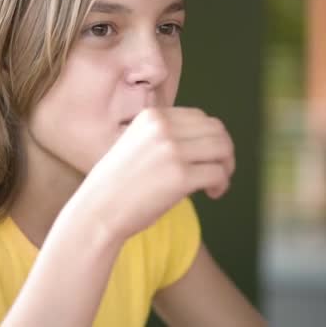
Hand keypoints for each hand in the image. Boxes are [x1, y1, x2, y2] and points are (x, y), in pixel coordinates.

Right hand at [72, 107, 234, 240]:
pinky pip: (218, 173)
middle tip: (220, 171)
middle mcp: (163, 127)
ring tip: (217, 184)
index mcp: (152, 116)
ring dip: (227, 166)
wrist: (98, 210)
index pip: (200, 117)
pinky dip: (222, 184)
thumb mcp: (137, 144)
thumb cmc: (118, 184)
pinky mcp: (180, 176)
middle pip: (216, 130)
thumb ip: (165, 137)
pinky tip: (213, 194)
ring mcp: (172, 150)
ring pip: (222, 148)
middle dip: (224, 151)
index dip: (210, 138)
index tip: (206, 158)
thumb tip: (208, 141)